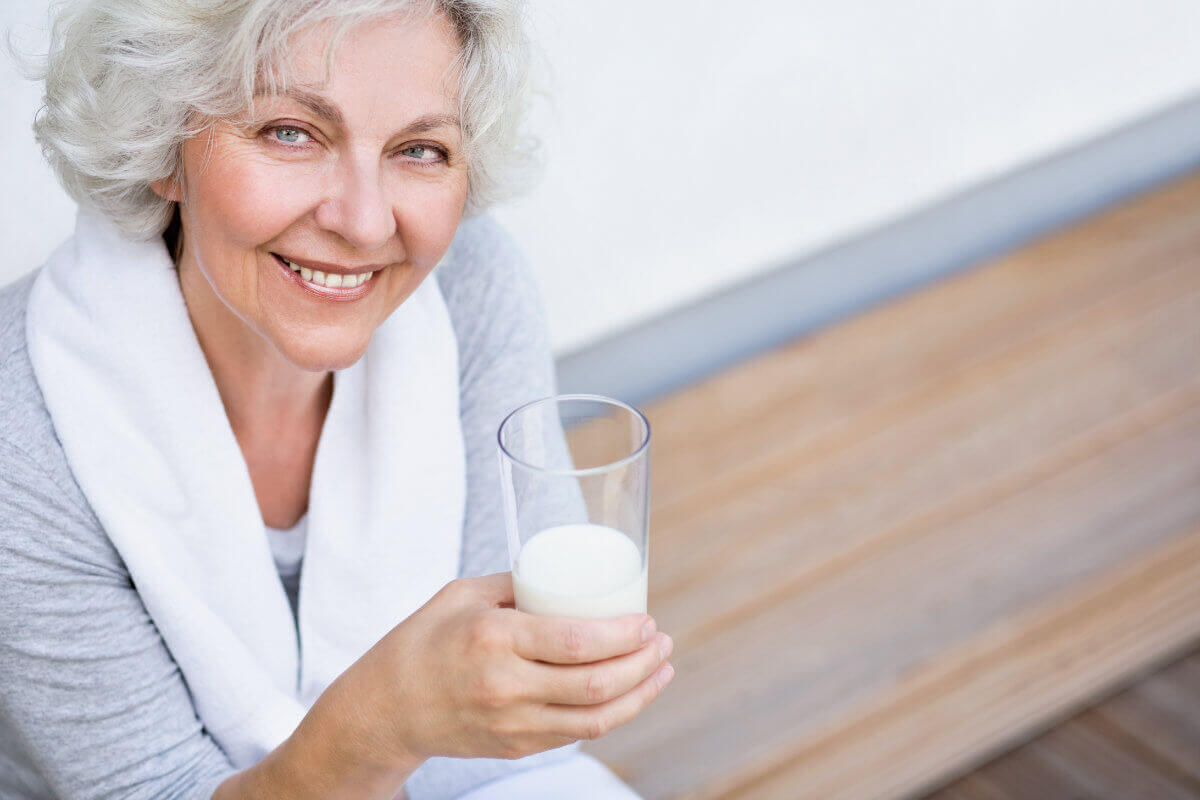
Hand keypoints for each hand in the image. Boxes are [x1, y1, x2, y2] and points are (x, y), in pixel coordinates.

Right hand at [330, 571, 674, 766]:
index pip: (576, 643)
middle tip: (662, 641)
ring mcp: (512, 723)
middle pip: (596, 685)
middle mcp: (506, 686)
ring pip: (595, 719)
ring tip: (661, 669)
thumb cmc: (423, 640)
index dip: (623, 635)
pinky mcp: (516, 747)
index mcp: (495, 640)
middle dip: (643, 664)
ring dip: (639, 695)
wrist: (386, 708)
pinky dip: (610, 714)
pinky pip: (575, 734)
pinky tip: (628, 693)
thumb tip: (569, 573)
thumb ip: (517, 584)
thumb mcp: (463, 594)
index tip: (646, 620)